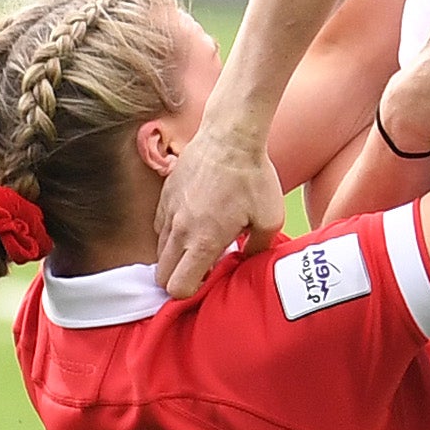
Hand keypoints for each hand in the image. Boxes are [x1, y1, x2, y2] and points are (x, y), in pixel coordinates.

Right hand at [152, 126, 286, 296]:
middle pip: (162, 276)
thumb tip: (244, 261)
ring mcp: (168, 212)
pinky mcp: (164, 196)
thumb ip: (257, 249)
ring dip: (174, 257)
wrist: (230, 136)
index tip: (207, 282)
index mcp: (204, 241)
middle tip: (201, 270)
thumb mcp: (270, 218)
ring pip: (159, 252)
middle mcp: (180, 230)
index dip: (191, 292)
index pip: (178, 287)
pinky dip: (170, 234)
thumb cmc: (253, 177)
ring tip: (198, 246)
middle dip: (178, 280)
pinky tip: (192, 224)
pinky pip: (159, 227)